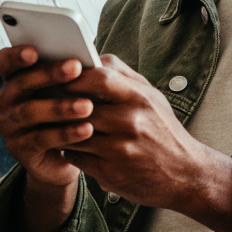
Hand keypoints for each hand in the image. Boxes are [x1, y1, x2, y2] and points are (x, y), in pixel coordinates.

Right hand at [0, 44, 94, 231]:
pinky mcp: (19, 149)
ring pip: (30, 112)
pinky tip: (87, 129)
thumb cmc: (65, 113)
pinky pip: (40, 139)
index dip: (15, 55)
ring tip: (88, 105)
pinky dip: (65, 133)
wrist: (61, 157)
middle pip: (20, 83)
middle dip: (49, 74)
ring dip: (60, 107)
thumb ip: (68, 73)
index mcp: (14, 78)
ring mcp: (9, 126)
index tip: (34, 51)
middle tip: (76, 67)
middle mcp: (5, 100)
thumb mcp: (66, 91)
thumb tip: (89, 60)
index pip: (4, 61)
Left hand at [62, 56, 231, 231]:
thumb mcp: (151, 96)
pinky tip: (68, 145)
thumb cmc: (163, 130)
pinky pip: (76, 157)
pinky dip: (68, 150)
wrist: (186, 175)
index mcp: (139, 97)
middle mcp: (130, 121)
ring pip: (73, 133)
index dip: (75, 75)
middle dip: (59, 103)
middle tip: (45, 99)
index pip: (99, 76)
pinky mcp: (110, 173)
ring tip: (52, 122)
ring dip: (59, 128)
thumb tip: (92, 57)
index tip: (61, 77)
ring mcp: (119, 149)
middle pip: (80, 106)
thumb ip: (122, 75)